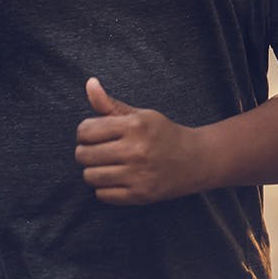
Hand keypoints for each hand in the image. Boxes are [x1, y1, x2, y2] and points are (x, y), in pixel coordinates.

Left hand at [75, 77, 210, 204]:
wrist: (194, 160)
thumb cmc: (162, 134)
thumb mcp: (139, 115)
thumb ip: (109, 103)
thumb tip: (89, 83)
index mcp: (135, 126)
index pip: (85, 130)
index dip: (85, 132)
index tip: (94, 134)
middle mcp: (136, 150)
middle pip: (83, 155)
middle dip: (86, 151)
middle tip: (98, 150)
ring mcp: (138, 175)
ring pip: (90, 176)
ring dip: (93, 171)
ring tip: (106, 165)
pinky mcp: (140, 195)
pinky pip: (102, 195)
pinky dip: (104, 188)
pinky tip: (117, 178)